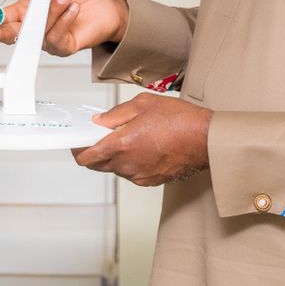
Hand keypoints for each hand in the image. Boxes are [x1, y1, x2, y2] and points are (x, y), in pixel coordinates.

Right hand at [0, 0, 128, 55]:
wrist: (108, 1)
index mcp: (30, 8)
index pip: (8, 17)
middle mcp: (38, 25)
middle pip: (15, 33)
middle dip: (4, 31)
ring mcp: (50, 37)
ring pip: (38, 31)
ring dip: (50, 12)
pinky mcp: (64, 46)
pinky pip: (56, 38)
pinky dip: (64, 21)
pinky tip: (73, 9)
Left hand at [71, 93, 210, 185]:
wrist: (207, 140)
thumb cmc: (181, 120)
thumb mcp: (143, 104)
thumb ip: (115, 114)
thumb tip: (98, 121)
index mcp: (122, 144)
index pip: (86, 156)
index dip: (77, 148)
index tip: (77, 139)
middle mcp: (128, 164)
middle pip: (97, 164)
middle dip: (94, 150)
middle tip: (101, 134)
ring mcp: (139, 175)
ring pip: (114, 168)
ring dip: (113, 155)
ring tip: (129, 136)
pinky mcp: (149, 181)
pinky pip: (130, 172)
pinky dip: (129, 161)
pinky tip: (142, 145)